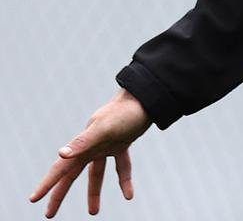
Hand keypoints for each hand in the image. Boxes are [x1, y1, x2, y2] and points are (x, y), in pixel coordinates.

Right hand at [30, 88, 151, 217]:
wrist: (146, 97)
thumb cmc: (124, 112)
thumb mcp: (104, 128)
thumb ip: (83, 142)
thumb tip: (61, 154)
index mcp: (83, 144)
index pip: (61, 168)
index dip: (47, 184)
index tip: (33, 199)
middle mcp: (91, 146)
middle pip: (72, 174)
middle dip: (60, 194)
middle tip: (49, 214)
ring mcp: (106, 145)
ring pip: (96, 173)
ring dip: (93, 192)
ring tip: (93, 212)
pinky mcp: (122, 143)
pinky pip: (121, 166)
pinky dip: (124, 180)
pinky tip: (129, 195)